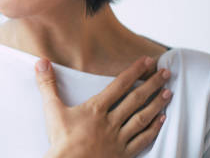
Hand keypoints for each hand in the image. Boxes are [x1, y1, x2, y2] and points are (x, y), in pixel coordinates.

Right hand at [35, 56, 171, 157]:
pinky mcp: (122, 154)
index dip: (134, 72)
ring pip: (142, 118)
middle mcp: (110, 122)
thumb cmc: (60, 141)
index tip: (147, 61)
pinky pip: (142, 140)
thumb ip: (47, 85)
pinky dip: (153, 129)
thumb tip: (41, 62)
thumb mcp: (52, 109)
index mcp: (96, 109)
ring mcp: (118, 139)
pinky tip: (161, 121)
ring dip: (157, 104)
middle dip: (152, 84)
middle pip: (136, 99)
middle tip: (166, 73)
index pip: (119, 85)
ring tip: (168, 93)